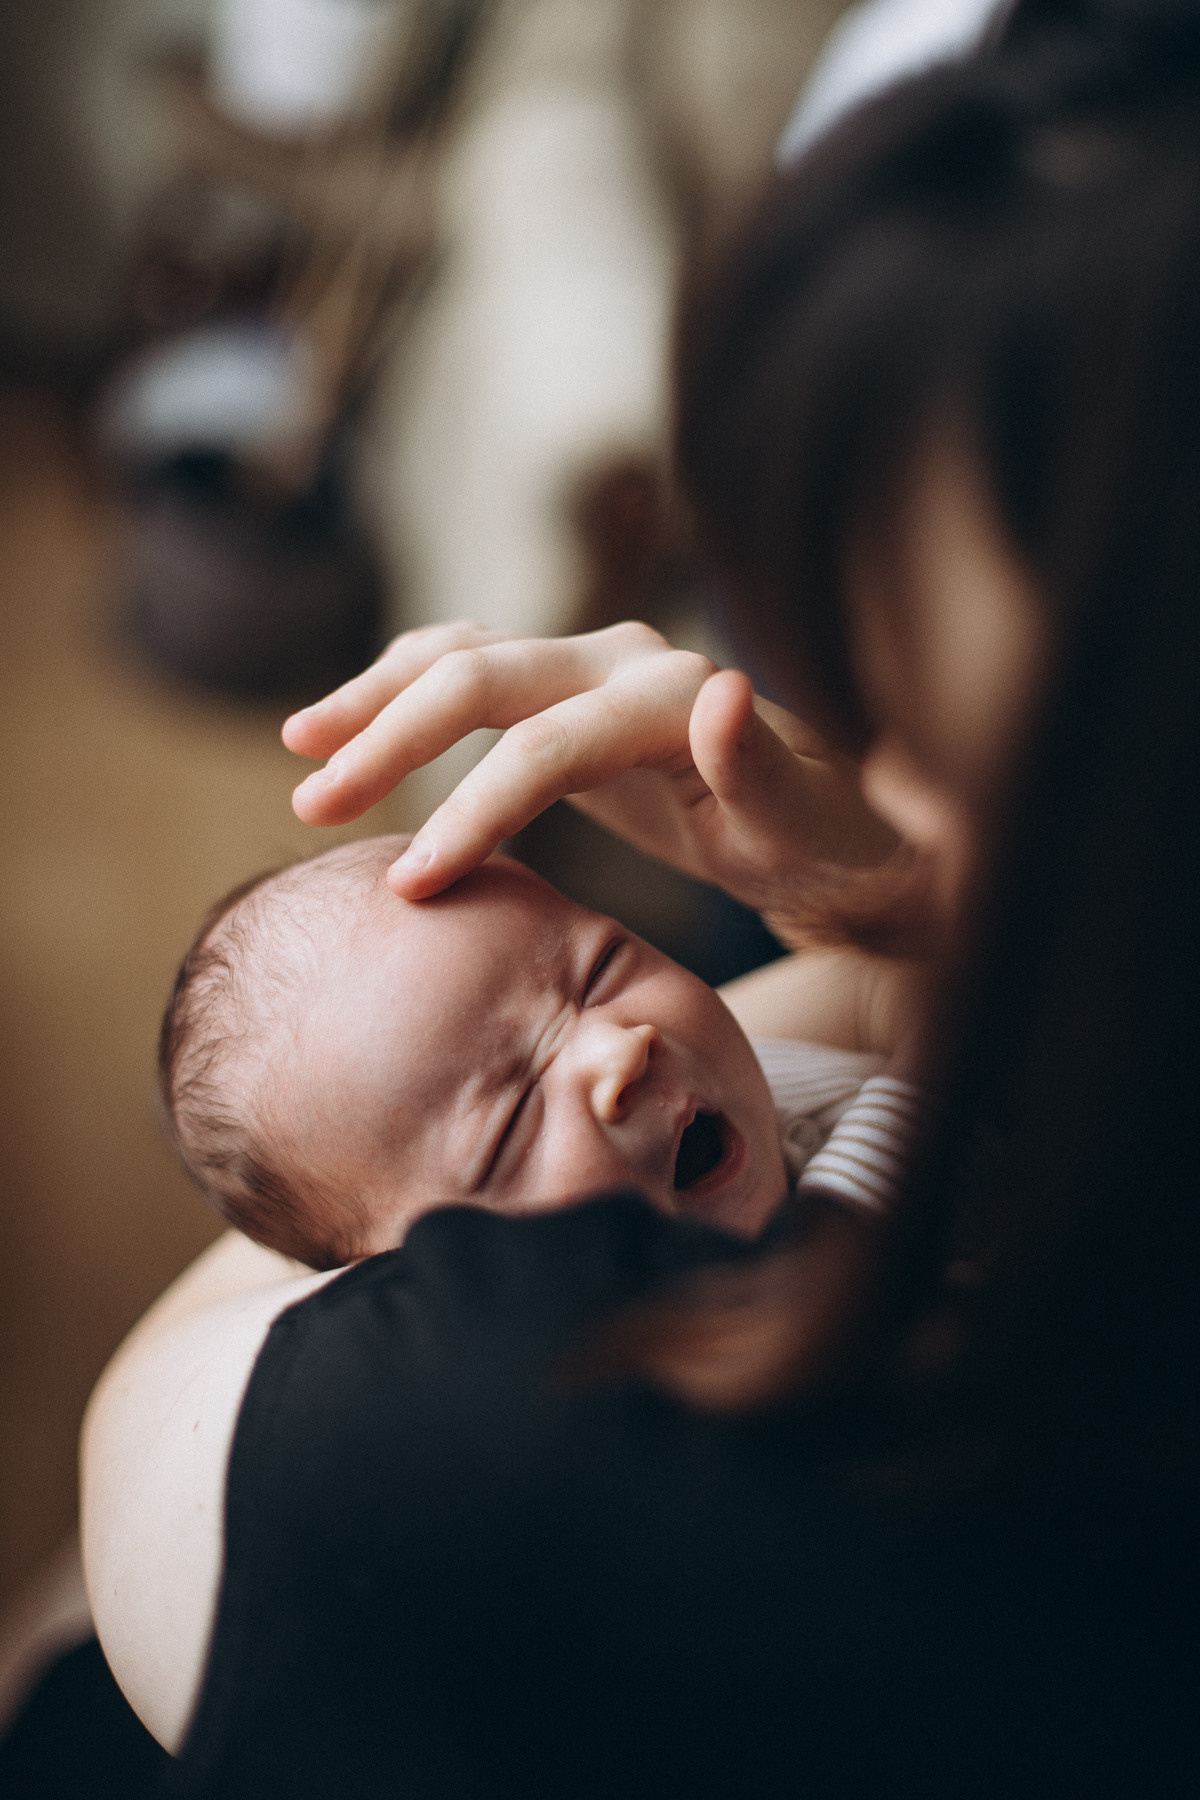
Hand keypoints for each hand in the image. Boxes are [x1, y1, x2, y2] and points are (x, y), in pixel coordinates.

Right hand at [282, 621, 895, 918]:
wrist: (825, 818)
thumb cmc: (814, 838)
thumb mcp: (802, 826)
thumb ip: (759, 770)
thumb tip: (723, 691)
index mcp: (668, 697)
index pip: (544, 746)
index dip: (470, 810)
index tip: (412, 887)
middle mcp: (620, 659)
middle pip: (478, 676)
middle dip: (388, 737)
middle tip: (311, 805)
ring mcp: (588, 664)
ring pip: (460, 654)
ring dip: (377, 698)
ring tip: (302, 750)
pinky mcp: (565, 687)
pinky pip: (471, 668)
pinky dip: (405, 690)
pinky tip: (350, 727)